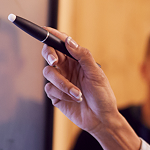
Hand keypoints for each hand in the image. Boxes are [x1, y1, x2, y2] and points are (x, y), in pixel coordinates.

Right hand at [40, 30, 140, 149]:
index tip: (46, 30)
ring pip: (48, 73)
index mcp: (77, 60)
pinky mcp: (55, 95)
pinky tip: (73, 99)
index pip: (62, 44)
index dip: (52, 36)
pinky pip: (49, 89)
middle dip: (50, 55)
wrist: (101, 119)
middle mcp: (67, 68)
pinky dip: (61, 94)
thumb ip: (83, 56)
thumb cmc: (103, 96)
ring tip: (77, 94)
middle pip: (49, 54)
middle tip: (55, 61)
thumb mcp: (96, 74)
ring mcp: (60, 81)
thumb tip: (69, 41)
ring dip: (63, 84)